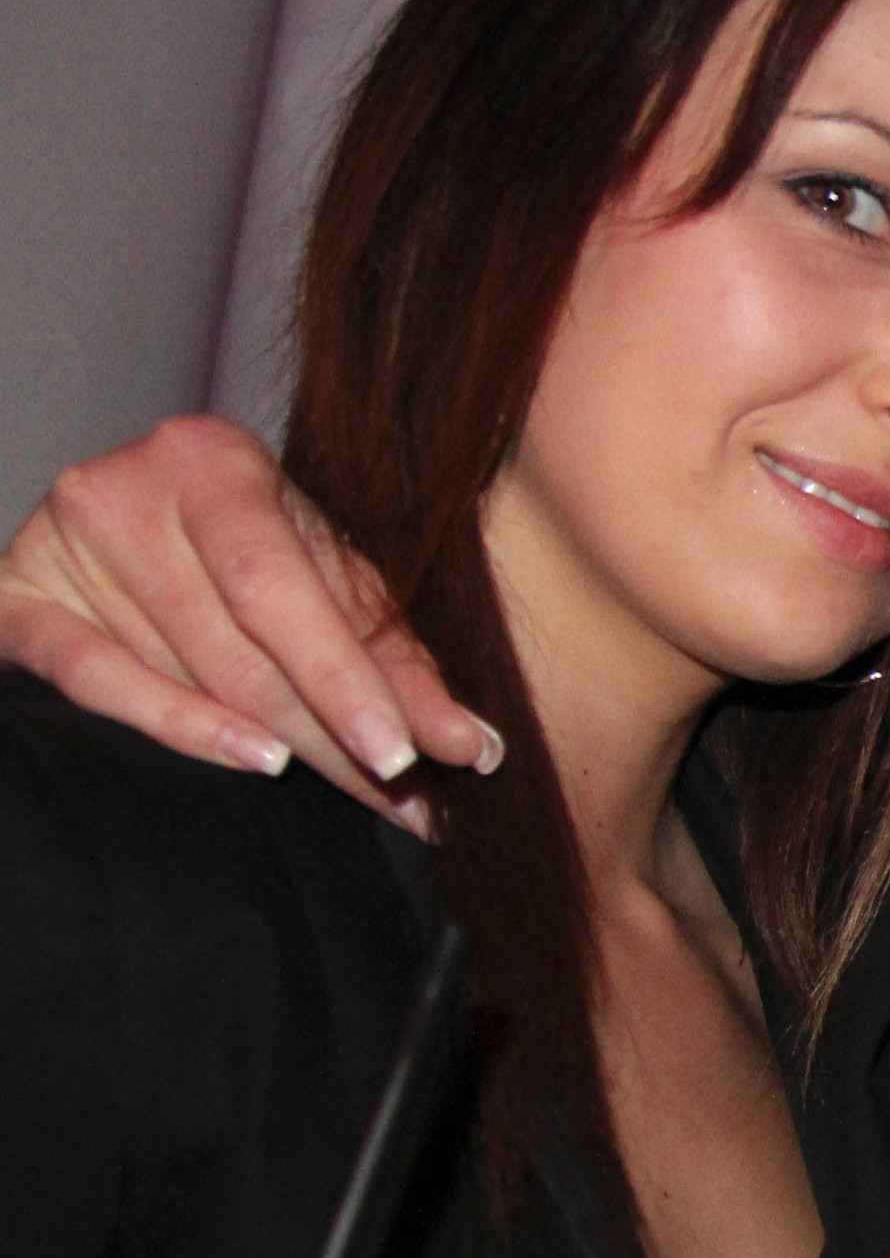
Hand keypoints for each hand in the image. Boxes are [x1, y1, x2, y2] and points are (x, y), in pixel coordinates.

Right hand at [0, 415, 497, 826]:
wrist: (132, 526)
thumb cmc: (252, 555)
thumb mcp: (331, 585)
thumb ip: (397, 662)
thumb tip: (476, 745)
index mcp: (212, 460)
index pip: (281, 590)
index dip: (346, 680)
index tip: (405, 757)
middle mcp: (125, 487)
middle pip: (238, 645)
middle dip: (329, 732)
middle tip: (398, 797)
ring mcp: (56, 543)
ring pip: (181, 672)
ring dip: (277, 743)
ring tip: (353, 787)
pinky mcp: (11, 598)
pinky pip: (89, 677)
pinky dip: (174, 724)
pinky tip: (248, 755)